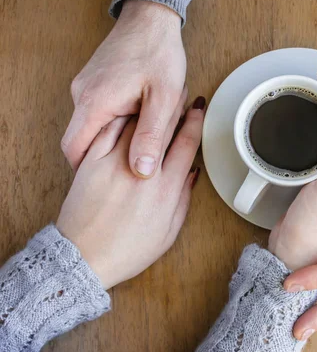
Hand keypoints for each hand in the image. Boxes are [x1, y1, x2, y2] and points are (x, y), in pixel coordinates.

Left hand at [57, 93, 205, 289]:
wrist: (82, 258)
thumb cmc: (127, 251)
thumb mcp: (168, 232)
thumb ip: (183, 199)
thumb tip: (192, 173)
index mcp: (165, 189)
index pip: (186, 143)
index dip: (195, 122)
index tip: (198, 109)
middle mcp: (141, 172)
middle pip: (163, 128)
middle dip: (176, 106)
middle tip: (182, 93)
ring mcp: (113, 165)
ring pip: (135, 125)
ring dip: (149, 107)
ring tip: (156, 96)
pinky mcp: (90, 164)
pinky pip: (107, 132)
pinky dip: (120, 117)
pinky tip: (127, 108)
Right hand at [62, 0, 185, 178]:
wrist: (152, 18)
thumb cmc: (159, 53)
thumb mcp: (164, 99)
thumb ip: (151, 136)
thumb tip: (141, 171)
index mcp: (94, 102)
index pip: (73, 148)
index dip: (87, 169)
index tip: (109, 179)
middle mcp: (82, 95)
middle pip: (81, 139)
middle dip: (105, 154)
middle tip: (132, 160)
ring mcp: (85, 87)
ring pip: (91, 125)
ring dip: (113, 136)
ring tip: (142, 136)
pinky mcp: (94, 82)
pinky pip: (97, 110)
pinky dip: (115, 120)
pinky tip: (139, 117)